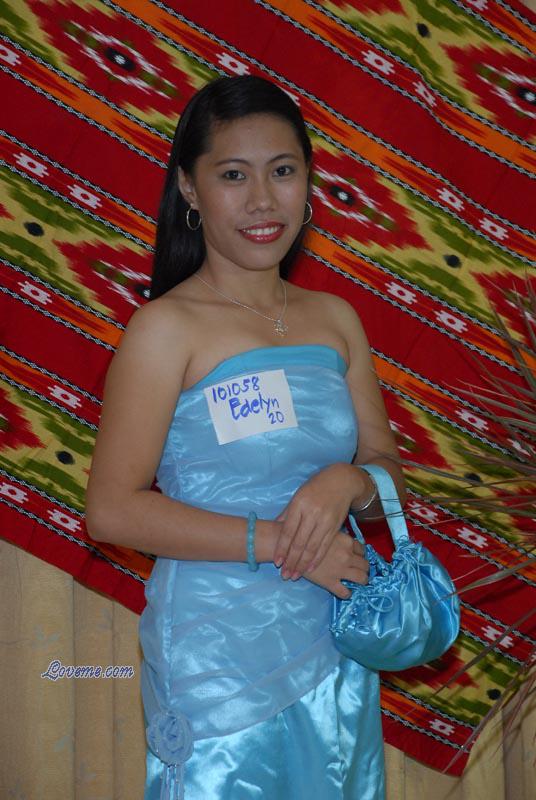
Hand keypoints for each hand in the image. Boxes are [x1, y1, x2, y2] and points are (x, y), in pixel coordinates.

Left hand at [273, 463, 366, 580]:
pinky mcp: (335, 526)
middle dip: (291, 561)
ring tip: (295, 575)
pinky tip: (310, 568)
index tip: (277, 562)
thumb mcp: (298, 496)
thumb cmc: (315, 488)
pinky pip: (324, 546)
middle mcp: (312, 514)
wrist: (341, 481)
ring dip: (302, 564)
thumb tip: (275, 528)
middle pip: (299, 542)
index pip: (288, 531)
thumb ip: (287, 513)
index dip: (282, 548)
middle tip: (285, 575)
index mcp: (299, 505)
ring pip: (312, 547)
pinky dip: (317, 559)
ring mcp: (324, 521)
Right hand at [303, 532, 368, 598]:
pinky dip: (347, 593)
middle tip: (358, 570)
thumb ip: (339, 538)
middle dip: (364, 568)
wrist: (291, 549)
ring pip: (362, 578)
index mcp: (346, 542)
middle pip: (365, 565)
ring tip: (357, 581)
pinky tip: (344, 591)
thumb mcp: (327, 532)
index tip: (356, 558)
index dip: (360, 555)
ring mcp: (340, 570)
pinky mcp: (330, 582)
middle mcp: (347, 556)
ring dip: (362, 580)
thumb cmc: (307, 538)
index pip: (362, 550)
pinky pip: (345, 592)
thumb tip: (344, 544)